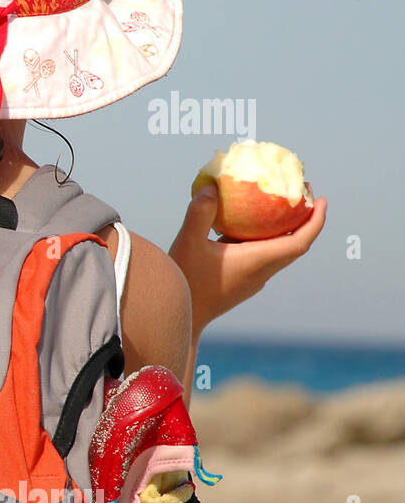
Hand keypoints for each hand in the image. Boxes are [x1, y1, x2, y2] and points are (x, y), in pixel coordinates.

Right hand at [168, 184, 326, 334]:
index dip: (316, 221)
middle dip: (305, 220)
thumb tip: (211, 186)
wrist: (181, 316)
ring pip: (280, 252)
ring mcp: (253, 280)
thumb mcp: (188, 243)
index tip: (322, 200)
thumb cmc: (186, 282)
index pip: (300, 241)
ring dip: (286, 231)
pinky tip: (246, 228)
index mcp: (257, 261)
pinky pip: (264, 257)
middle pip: (295, 245)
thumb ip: (200, 213)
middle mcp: (261, 272)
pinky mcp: (243, 283)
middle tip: (303, 196)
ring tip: (277, 207)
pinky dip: (267, 239)